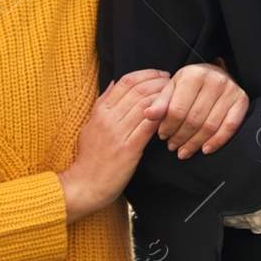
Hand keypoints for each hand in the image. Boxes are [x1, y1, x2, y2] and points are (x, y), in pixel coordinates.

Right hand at [58, 70, 167, 222]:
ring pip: (145, 106)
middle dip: (158, 83)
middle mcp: (108, 119)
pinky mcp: (128, 149)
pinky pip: (147, 127)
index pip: (125, 82)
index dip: (146, 75)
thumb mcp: (91, 125)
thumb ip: (102, 103)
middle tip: (172, 82)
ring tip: (175, 96)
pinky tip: (171, 115)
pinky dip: (161, 118)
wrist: (85, 185)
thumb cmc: (90, 156)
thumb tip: (115, 82)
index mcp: (100, 111)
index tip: (160, 75)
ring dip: (163, 98)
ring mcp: (117, 134)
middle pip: (138, 91)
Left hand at [145, 62, 249, 157]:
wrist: (215, 74)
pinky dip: (217, 141)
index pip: (177, 110)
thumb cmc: (189, 85)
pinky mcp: (242, 99)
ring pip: (211, 126)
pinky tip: (206, 149)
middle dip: (181, 137)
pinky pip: (230, 126)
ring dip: (196, 143)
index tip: (162, 136)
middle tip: (172, 147)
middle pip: (194, 119)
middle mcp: (214, 80)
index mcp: (193, 75)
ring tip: (185, 151)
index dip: (168, 127)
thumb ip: (159, 102)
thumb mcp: (171, 88)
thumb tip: (148, 115)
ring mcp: (231, 90)